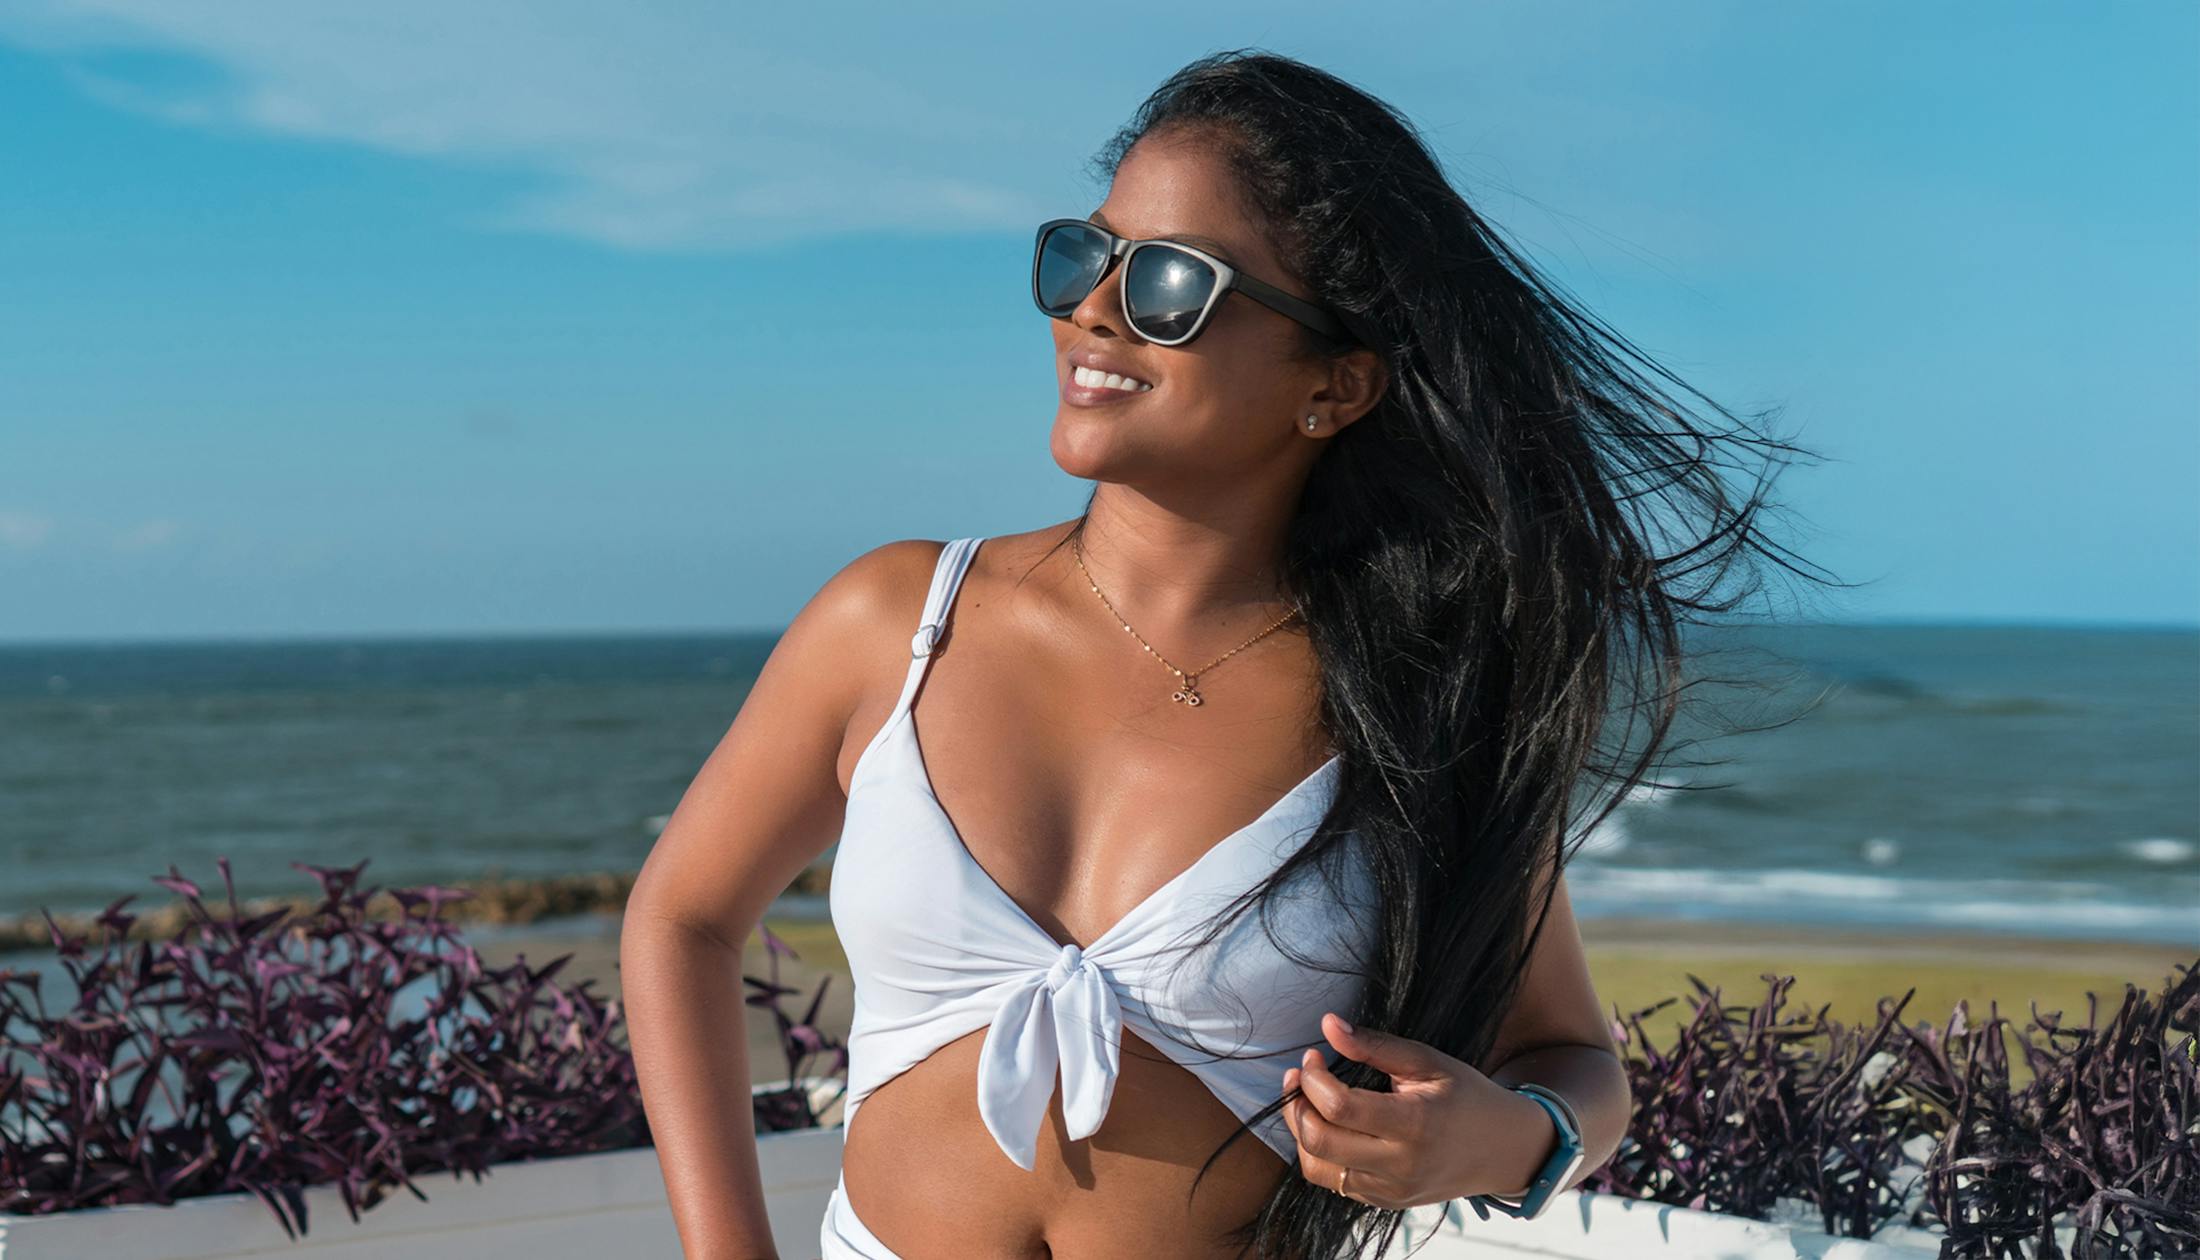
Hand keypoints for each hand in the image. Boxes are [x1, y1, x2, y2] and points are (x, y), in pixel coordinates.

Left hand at [1279, 1012, 1552, 1208]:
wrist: (1502, 1150)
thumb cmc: (1466, 1097)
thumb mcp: (1428, 1062)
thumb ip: (1376, 1045)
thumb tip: (1329, 1024)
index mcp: (1414, 1124)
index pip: (1339, 1107)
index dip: (1313, 1078)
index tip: (1312, 1057)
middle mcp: (1400, 1164)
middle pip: (1320, 1140)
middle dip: (1298, 1104)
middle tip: (1300, 1077)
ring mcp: (1391, 1189)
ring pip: (1317, 1167)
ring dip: (1301, 1131)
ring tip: (1307, 1101)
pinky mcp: (1384, 1202)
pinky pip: (1333, 1182)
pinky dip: (1320, 1154)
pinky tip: (1329, 1127)